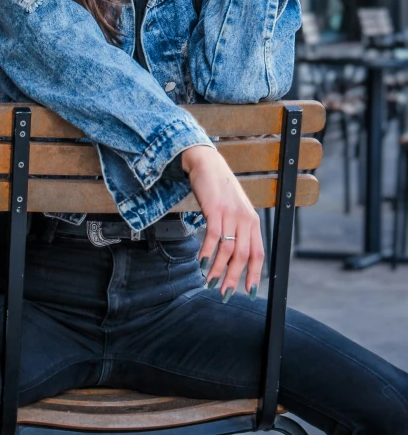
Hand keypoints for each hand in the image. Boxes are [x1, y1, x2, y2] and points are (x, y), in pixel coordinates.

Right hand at [181, 145, 263, 300]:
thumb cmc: (220, 190)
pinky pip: (213, 237)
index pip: (257, 253)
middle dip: (234, 278)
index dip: (253, 275)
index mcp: (253, 222)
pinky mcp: (215, 209)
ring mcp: (230, 214)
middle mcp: (245, 219)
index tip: (248, 293)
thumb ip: (238, 230)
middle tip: (224, 294)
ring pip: (227, 250)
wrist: (208, 164)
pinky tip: (201, 263)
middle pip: (242, 256)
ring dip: (218, 270)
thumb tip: (233, 257)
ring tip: (209, 282)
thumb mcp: (235, 210)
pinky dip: (207, 253)